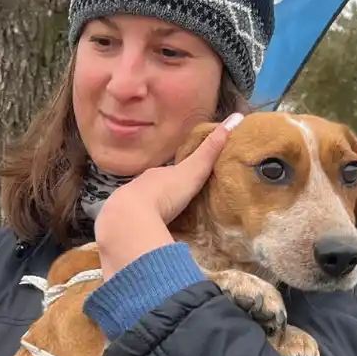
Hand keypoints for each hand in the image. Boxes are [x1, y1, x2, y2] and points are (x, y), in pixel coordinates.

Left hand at [95, 113, 242, 278]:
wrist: (130, 217)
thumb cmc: (164, 191)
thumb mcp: (193, 170)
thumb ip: (211, 149)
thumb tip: (236, 118)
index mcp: (154, 175)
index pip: (168, 174)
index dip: (178, 178)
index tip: (187, 184)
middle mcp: (137, 188)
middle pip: (153, 191)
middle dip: (163, 197)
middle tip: (177, 207)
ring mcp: (126, 209)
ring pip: (140, 209)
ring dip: (151, 215)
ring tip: (163, 224)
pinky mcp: (121, 229)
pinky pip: (133, 228)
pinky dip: (141, 230)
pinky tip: (147, 237)